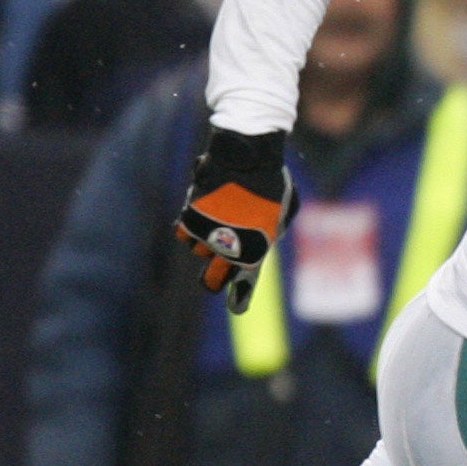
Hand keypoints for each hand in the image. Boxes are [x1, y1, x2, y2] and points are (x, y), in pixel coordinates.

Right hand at [174, 126, 294, 312]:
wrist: (247, 157)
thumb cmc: (270, 181)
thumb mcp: (283, 208)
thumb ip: (272, 228)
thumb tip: (264, 234)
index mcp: (256, 251)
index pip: (244, 283)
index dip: (240, 297)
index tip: (237, 307)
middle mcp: (229, 249)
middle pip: (210, 281)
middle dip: (212, 280)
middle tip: (215, 271)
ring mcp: (207, 235)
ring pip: (197, 251)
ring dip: (205, 240)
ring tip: (220, 217)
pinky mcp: (190, 218)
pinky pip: (183, 233)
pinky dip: (190, 225)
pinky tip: (202, 210)